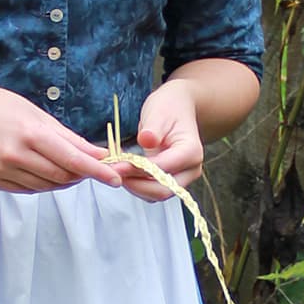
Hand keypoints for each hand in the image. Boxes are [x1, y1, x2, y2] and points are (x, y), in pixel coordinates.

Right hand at [0, 84, 123, 193]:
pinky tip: (41, 169)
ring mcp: (2, 170)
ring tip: (66, 167)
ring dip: (63, 180)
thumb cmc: (6, 109)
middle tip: (92, 169)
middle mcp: (15, 154)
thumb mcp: (41, 116)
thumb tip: (100, 155)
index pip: (71, 159)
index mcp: (30, 134)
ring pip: (46, 186)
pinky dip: (43, 183)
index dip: (96, 171)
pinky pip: (29, 189)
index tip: (115, 179)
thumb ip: (71, 139)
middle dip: (81, 175)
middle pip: (61, 175)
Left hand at [117, 79, 204, 197]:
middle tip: (111, 171)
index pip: (162, 169)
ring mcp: (182, 178)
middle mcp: (191, 169)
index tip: (115, 166)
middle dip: (134, 184)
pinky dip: (136, 185)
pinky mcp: (171, 181)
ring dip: (133, 186)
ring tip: (115, 170)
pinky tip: (124, 171)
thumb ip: (153, 128)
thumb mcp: (159, 112)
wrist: (178, 110)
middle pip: (162, 190)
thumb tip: (146, 140)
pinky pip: (152, 191)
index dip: (137, 170)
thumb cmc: (169, 109)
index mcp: (191, 152)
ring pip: (156, 194)